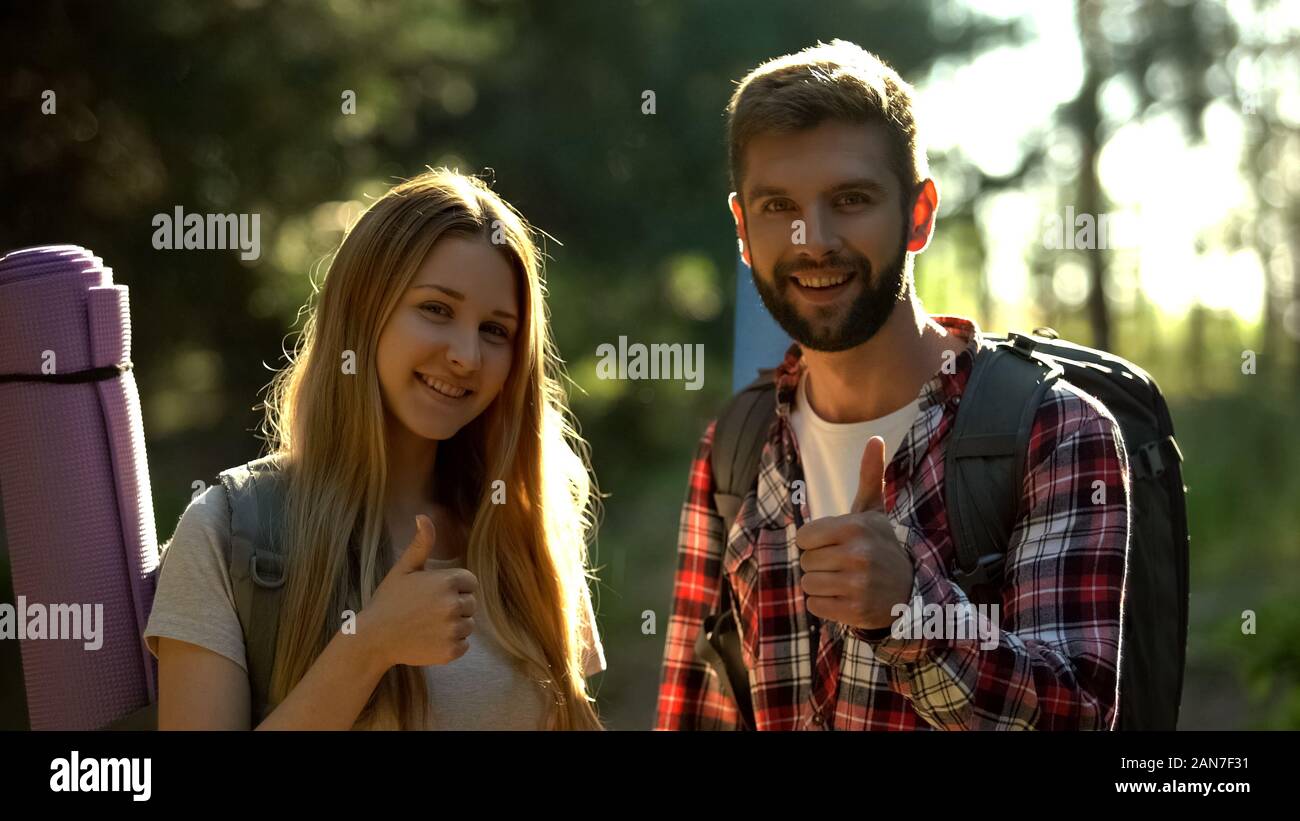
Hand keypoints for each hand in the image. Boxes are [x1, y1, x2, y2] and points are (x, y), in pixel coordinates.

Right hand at [362, 514, 476, 667]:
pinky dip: (451, 644)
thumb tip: (424, 516)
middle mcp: (454, 604)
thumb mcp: (404, 569)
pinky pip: (463, 645)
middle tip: (428, 611)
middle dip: (454, 606)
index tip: (434, 594)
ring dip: (453, 626)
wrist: (373, 638)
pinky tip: (430, 639)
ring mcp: (453, 629)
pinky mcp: (451, 651)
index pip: (470, 582)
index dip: (454, 587)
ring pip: (468, 625)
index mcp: (448, 581)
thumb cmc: (389, 601)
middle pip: (471, 604)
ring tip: (428, 625)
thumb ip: (421, 544)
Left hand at [795, 436, 913, 629]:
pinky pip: (815, 606)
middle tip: (842, 564)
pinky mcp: (854, 611)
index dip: (815, 541)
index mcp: (855, 527)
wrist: (908, 590)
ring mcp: (856, 585)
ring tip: (844, 580)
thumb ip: (869, 475)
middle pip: (805, 560)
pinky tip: (845, 597)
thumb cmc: (881, 546)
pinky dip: (825, 604)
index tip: (835, 543)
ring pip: (808, 583)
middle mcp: (856, 555)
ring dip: (821, 584)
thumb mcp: (873, 511)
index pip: (803, 537)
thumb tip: (875, 438)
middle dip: (819, 563)